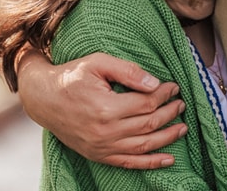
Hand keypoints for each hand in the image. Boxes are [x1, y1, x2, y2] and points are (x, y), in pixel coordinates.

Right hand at [16, 51, 187, 168]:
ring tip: (182, 128)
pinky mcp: (98, 155)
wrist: (44, 98)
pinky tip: (168, 159)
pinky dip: (151, 163)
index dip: (164, 95)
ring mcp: (102, 146)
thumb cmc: (72, 77)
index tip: (173, 87)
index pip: (146, 103)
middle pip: (148, 124)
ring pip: (144, 146)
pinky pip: (130, 163)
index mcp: (106, 108)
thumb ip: (127, 71)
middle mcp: (105, 131)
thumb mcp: (98, 63)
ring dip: (167, 138)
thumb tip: (155, 83)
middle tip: (181, 104)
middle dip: (169, 114)